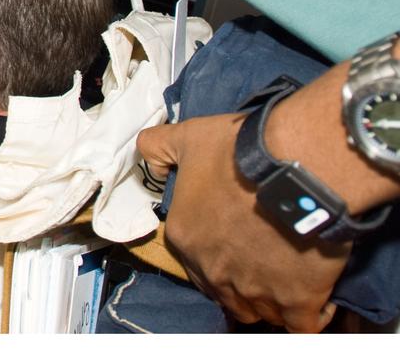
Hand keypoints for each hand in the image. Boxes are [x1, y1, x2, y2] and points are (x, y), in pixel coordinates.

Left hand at [137, 113, 349, 331]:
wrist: (297, 167)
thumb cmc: (239, 153)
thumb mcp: (186, 138)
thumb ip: (158, 148)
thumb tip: (147, 157)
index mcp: (185, 238)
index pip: (193, 261)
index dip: (216, 253)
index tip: (236, 241)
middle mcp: (214, 271)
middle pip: (225, 291)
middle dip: (239, 280)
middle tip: (262, 260)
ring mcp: (254, 290)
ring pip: (259, 310)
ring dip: (269, 299)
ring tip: (286, 278)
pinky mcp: (297, 300)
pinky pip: (300, 325)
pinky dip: (309, 315)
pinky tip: (315, 298)